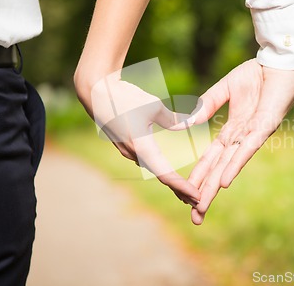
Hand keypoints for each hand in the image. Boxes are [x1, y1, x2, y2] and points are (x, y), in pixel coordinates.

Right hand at [75, 71, 200, 206]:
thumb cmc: (125, 97)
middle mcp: (133, 153)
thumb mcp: (154, 106)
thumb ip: (174, 119)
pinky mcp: (124, 144)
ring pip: (152, 169)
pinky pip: (145, 161)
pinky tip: (166, 171)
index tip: (197, 197)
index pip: (166, 174)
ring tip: (185, 190)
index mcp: (142, 147)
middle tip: (197, 201)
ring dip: (169, 180)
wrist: (95, 92)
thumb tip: (192, 123)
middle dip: (179, 189)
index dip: (183, 187)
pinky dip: (159, 169)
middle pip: (160, 176)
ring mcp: (127, 150)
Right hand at [188, 58, 293, 224]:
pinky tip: (225, 182)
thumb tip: (189, 122)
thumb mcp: (225, 89)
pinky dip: (235, 164)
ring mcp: (254, 134)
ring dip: (216, 187)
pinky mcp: (265, 126)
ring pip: (230, 165)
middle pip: (220, 170)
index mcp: (233, 130)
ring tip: (203, 207)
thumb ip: (208, 104)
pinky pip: (248, 148)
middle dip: (206, 193)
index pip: (212, 158)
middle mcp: (242, 138)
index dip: (199, 176)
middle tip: (194, 218)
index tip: (186, 194)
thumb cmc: (257, 74)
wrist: (280, 61)